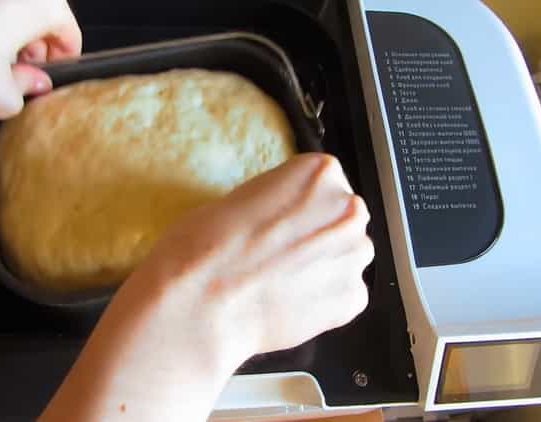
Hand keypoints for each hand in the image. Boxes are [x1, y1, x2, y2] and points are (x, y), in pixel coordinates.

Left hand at [0, 0, 81, 118]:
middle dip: (33, 52)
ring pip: (11, 15)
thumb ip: (29, 93)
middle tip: (18, 78)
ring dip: (7, 41)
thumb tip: (32, 84)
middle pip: (40, 23)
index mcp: (41, 6)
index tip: (51, 77)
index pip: (71, 35)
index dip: (63, 63)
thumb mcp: (2, 97)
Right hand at [40, 153, 372, 421]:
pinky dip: (319, 299)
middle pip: (340, 218)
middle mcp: (343, 211)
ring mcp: (349, 256)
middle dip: (313, 235)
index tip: (282, 219)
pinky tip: (282, 300)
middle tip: (274, 253)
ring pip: (344, 256)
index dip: (300, 204)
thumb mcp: (228, 203)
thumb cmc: (194, 255)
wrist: (190, 311)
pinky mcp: (347, 299)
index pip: (325, 179)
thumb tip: (284, 205)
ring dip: (318, 266)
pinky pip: (341, 292)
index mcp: (315, 175)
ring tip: (273, 278)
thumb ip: (272, 198)